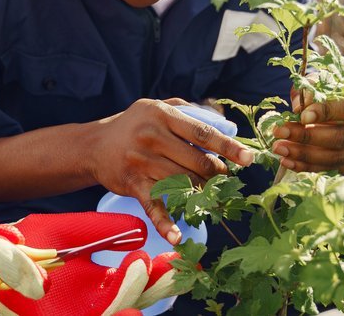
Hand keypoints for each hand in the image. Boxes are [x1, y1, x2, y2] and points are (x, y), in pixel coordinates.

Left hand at [0, 212, 178, 315]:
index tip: (187, 260)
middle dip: (159, 287)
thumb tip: (140, 229)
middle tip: (179, 270)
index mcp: (101, 283)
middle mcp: (95, 303)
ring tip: (146, 270)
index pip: (141, 280)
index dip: (164, 273)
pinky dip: (114, 315)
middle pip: (136, 298)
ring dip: (132, 292)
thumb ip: (100, 230)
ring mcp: (80, 313)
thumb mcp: (67, 233)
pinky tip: (129, 311)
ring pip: (115, 310)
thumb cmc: (25, 248)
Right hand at [89, 98, 252, 243]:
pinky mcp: (133, 184)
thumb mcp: (157, 106)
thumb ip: (189, 110)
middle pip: (197, 162)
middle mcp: (152, 137)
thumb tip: (223, 120)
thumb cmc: (134, 124)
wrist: (94, 145)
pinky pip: (153, 206)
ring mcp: (141, 162)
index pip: (202, 133)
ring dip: (202, 192)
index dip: (228, 147)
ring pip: (183, 183)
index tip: (249, 159)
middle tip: (223, 176)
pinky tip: (177, 237)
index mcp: (162, 115)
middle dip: (216, 173)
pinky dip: (165, 223)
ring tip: (211, 193)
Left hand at [271, 74, 343, 172]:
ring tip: (278, 148)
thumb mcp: (333, 81)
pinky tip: (287, 161)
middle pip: (340, 138)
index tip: (301, 115)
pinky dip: (307, 167)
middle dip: (306, 136)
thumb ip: (314, 86)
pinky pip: (330, 169)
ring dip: (302, 155)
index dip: (325, 112)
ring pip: (334, 157)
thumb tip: (298, 106)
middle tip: (279, 132)